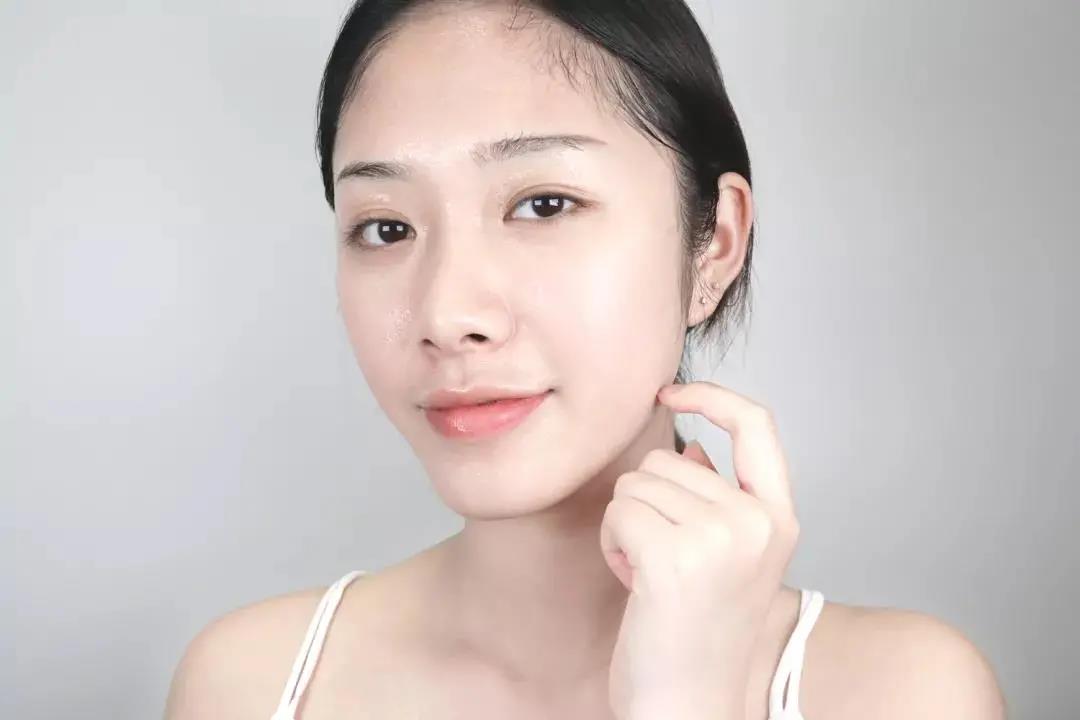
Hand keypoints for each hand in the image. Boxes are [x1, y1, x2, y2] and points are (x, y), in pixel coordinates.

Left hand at [600, 381, 800, 719]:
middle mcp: (758, 523)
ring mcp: (722, 538)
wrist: (687, 706)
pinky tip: (634, 584)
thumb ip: (717, 498)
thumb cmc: (695, 634)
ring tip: (651, 576)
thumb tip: (694, 445)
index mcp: (780, 520)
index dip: (711, 395)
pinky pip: (618, 512)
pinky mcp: (676, 557)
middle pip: (668, 458)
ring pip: (636, 484)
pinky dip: (611, 544)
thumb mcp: (725, 558)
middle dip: (647, 503)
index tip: (670, 393)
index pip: (757, 425)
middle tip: (663, 562)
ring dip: (626, 526)